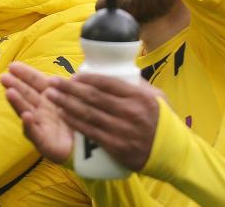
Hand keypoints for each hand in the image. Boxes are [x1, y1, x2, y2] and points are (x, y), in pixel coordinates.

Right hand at [0, 62, 72, 163]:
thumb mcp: (75, 100)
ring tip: (10, 93)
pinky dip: (29, 126)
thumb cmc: (80, 123)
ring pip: (27, 112)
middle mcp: (43, 111)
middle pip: (27, 96)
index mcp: (51, 99)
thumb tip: (69, 74)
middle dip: (15, 86)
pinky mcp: (45, 144)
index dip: (25, 74)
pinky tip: (26, 116)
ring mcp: (42, 127)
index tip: (12, 66)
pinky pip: (36, 134)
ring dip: (17, 102)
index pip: (36, 83)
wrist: (90, 152)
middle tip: (3, 77)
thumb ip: (68, 89)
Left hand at [45, 74, 163, 170]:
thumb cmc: (162, 121)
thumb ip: (137, 84)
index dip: (86, 78)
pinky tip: (62, 114)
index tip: (72, 75)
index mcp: (139, 97)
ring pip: (88, 113)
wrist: (174, 154)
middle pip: (93, 97)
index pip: (106, 83)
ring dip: (66, 103)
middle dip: (68, 88)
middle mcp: (131, 112)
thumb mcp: (157, 97)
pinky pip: (91, 131)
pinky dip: (74, 122)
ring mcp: (123, 130)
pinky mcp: (117, 147)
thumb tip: (115, 69)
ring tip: (50, 95)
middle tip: (52, 81)